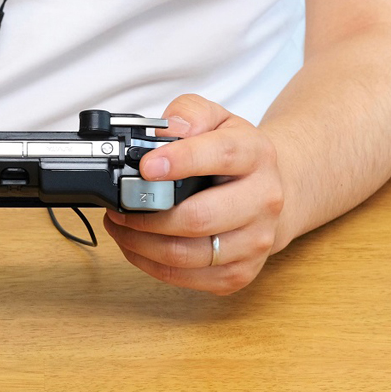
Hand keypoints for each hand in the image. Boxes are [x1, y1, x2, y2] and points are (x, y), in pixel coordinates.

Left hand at [102, 94, 286, 294]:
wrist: (271, 192)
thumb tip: (169, 131)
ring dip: (141, 243)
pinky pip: (186, 278)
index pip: (221, 156)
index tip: (146, 166)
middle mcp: (263, 201)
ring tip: (119, 224)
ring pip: (188, 254)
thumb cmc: (234, 155)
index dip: (181, 161)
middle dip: (148, 214)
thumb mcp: (216, 118)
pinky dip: (150, 264)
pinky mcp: (240, 273)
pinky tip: (136, 245)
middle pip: (199, 217)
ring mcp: (255, 242)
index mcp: (256, 156)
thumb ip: (191, 113)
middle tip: (119, 204)